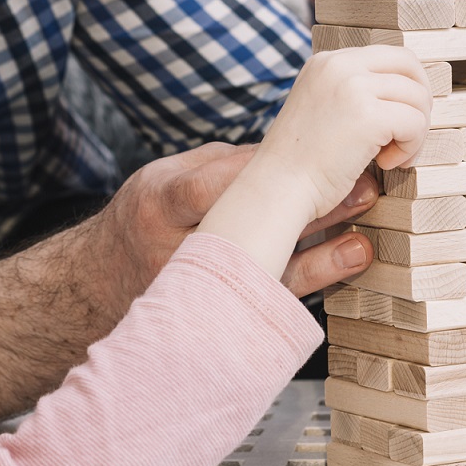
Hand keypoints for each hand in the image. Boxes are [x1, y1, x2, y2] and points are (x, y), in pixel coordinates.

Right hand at [94, 141, 382, 306]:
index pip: (210, 188)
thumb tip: (283, 151)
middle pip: (251, 231)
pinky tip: (348, 265)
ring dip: (322, 258)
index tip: (311, 150)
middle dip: (310, 213)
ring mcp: (199, 289)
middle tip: (362, 188)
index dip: (260, 173)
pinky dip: (313, 282)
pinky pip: (272, 299)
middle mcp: (178, 251)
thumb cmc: (142, 219)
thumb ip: (218, 166)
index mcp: (159, 206)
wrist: (103, 285)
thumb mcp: (161, 178)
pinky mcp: (220, 314)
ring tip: (362, 241)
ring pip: (267, 276)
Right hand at [197, 47, 430, 278]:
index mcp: (327, 61)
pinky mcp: (368, 115)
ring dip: (414, 133)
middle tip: (407, 136)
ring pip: (417, 97)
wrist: (277, 189)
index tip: (396, 121)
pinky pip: (415, 123)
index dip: (404, 88)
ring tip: (390, 157)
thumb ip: (354, 93)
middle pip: (409, 65)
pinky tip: (385, 163)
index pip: (388, 56)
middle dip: (419, 102)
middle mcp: (339, 64)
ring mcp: (353, 86)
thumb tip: (406, 93)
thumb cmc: (301, 163)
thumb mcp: (322, 109)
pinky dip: (410, 148)